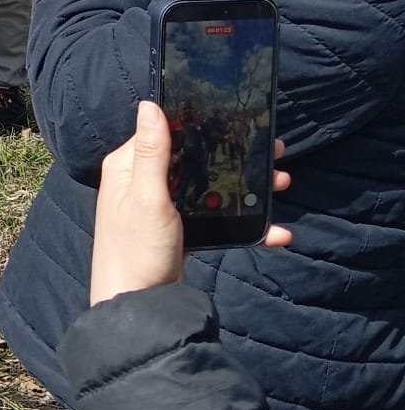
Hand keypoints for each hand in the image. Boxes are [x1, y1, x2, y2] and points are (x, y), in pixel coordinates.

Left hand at [89, 100, 290, 305]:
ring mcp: (162, 207)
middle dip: (236, 157)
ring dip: (247, 187)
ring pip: (210, 187)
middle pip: (195, 158)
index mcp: (129, 166)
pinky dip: (244, 223)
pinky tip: (276, 231)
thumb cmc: (137, 249)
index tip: (242, 120)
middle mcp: (143, 182)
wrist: (137, 305)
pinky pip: (215, 218)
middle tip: (275, 153)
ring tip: (282, 182)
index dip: (202, 123)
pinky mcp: (179, 230)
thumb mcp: (147, 196)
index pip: (165, 131)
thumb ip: (152, 153)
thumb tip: (149, 105)